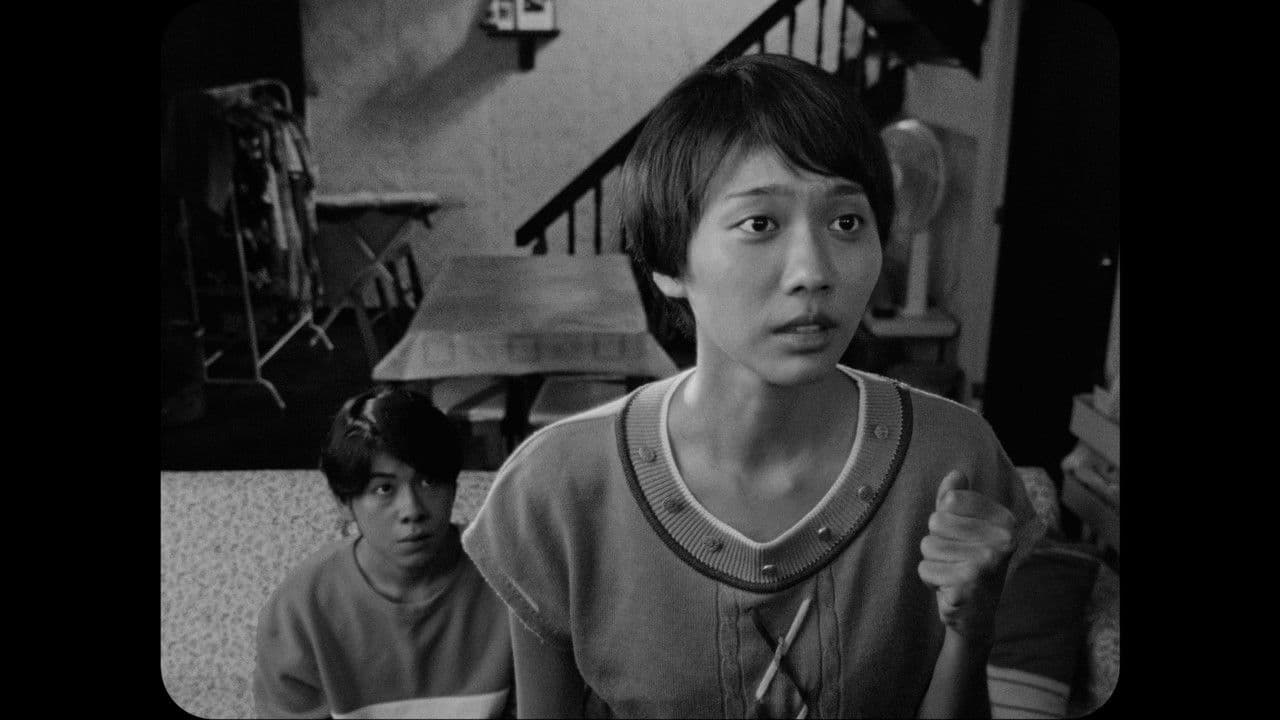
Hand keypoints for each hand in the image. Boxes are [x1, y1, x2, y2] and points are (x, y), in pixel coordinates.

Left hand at [917, 470, 1016, 643]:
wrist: (977, 615)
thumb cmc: (968, 564)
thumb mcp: (964, 528)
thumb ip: (957, 500)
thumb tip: (955, 474)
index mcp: (1005, 520)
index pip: (950, 500)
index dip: (946, 520)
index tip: (962, 539)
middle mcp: (1002, 540)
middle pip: (936, 522)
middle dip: (937, 543)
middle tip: (956, 560)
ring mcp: (987, 563)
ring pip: (928, 545)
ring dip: (933, 562)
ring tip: (953, 574)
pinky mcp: (967, 585)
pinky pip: (924, 569)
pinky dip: (931, 580)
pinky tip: (951, 589)